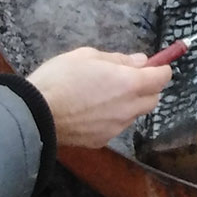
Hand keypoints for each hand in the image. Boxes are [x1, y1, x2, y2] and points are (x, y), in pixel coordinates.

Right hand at [25, 46, 171, 147]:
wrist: (35, 115)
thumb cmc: (59, 79)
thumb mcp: (87, 56)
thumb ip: (119, 59)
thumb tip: (141, 61)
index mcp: (128, 84)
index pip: (161, 79)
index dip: (160, 70)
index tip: (154, 65)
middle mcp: (128, 108)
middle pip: (152, 99)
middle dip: (147, 88)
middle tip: (127, 79)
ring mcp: (116, 127)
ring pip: (134, 114)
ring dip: (128, 104)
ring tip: (103, 95)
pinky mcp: (101, 141)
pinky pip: (115, 126)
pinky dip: (111, 118)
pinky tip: (90, 112)